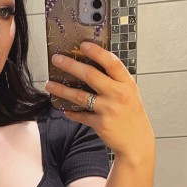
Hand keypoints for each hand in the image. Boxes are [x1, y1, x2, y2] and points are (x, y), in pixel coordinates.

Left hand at [45, 41, 154, 161]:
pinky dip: (71, 112)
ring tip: (49, 84)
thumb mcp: (130, 93)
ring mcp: (108, 109)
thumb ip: (116, 80)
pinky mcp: (100, 124)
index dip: (97, 52)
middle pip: (90, 75)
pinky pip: (80, 116)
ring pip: (79, 96)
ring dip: (61, 89)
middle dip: (70, 65)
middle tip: (56, 59)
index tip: (83, 45)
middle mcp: (118, 94)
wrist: (137, 141)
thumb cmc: (132, 114)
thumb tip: (92, 66)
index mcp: (127, 83)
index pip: (111, 62)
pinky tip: (63, 109)